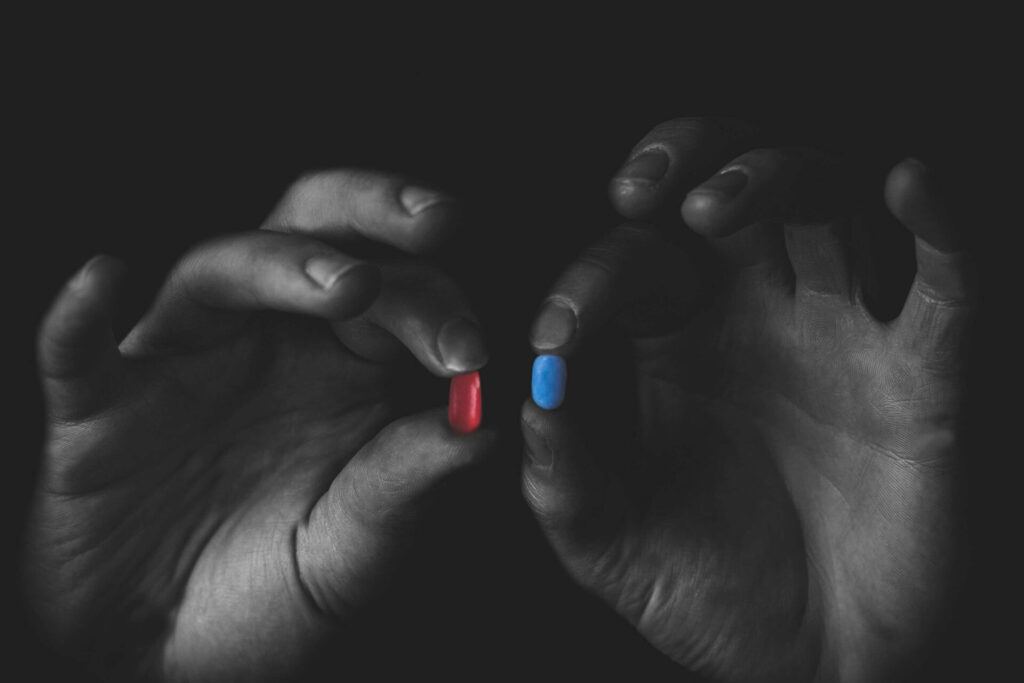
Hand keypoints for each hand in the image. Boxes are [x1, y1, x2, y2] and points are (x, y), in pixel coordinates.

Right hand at [26, 170, 494, 681]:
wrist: (180, 656)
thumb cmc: (281, 594)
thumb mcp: (359, 545)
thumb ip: (408, 482)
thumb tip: (486, 425)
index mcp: (344, 367)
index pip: (394, 293)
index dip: (435, 305)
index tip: (471, 350)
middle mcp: (268, 344)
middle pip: (313, 235)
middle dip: (373, 214)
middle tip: (437, 223)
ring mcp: (183, 365)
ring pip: (220, 272)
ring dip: (279, 265)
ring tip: (348, 285)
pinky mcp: (99, 407)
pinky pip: (77, 351)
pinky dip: (79, 317)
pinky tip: (104, 280)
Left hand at [521, 119, 970, 681]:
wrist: (803, 662)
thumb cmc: (701, 593)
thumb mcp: (606, 536)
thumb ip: (560, 471)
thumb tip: (527, 389)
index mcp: (677, 341)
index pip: (636, 261)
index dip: (591, 280)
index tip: (556, 333)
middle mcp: (757, 318)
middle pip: (735, 190)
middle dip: (689, 160)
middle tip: (637, 189)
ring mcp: (841, 337)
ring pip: (825, 205)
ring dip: (773, 177)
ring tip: (712, 205)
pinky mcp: (920, 378)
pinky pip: (944, 284)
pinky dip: (938, 226)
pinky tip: (906, 182)